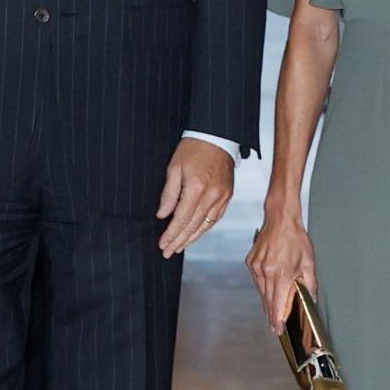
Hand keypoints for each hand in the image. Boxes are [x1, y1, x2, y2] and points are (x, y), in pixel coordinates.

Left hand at [157, 138, 233, 257]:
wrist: (217, 137)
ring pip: (206, 226)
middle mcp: (211, 196)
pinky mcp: (227, 196)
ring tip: (180, 247)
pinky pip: (215, 218)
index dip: (171, 234)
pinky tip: (196, 234)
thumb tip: (163, 215)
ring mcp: (222, 197)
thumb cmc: (193, 149)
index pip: (181, 219)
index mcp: (196, 189)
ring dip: (192, 239)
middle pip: (193, 226)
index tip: (162, 244)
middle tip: (168, 252)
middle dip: (179, 241)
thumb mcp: (174, 168)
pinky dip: (205, 229)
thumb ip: (169, 194)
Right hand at [247, 205, 316, 332]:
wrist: (280, 219)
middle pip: (268, 300)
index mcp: (282, 274)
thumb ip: (310, 283)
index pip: (278, 304)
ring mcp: (256, 267)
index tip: (277, 330)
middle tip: (275, 325)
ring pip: (261, 291)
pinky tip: (269, 288)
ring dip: (267, 301)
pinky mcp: (251, 262)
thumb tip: (312, 298)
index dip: (277, 319)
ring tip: (273, 310)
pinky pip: (257, 280)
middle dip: (272, 314)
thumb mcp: (309, 261)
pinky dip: (263, 286)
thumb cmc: (296, 238)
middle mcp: (266, 272)